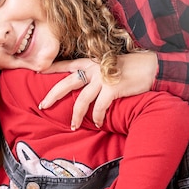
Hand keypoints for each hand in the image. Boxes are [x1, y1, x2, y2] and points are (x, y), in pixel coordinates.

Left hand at [39, 51, 157, 128]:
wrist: (151, 66)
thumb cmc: (130, 68)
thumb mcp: (108, 66)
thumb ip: (95, 73)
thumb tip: (85, 85)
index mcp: (90, 62)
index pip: (66, 65)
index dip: (51, 69)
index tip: (37, 73)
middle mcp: (93, 68)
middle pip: (65, 83)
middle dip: (52, 95)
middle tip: (43, 106)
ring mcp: (102, 78)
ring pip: (81, 101)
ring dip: (76, 116)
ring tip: (73, 126)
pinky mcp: (112, 88)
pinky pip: (99, 107)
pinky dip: (98, 118)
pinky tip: (98, 124)